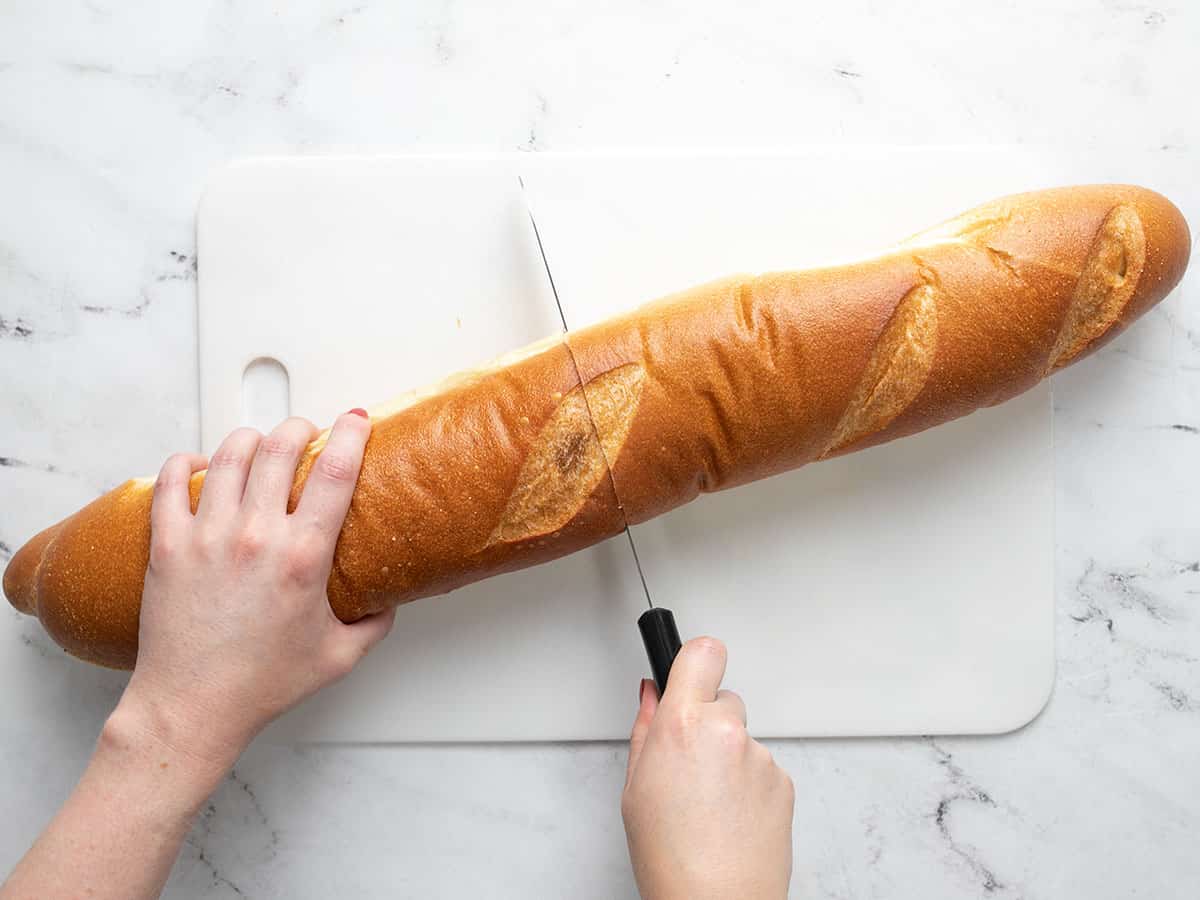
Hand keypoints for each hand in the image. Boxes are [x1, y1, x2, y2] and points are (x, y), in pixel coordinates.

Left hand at [117, 411, 395, 772]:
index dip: (351, 434)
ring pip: (230, 454)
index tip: (356, 420)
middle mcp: (255, 536)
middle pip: (280, 447)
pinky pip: (171, 481)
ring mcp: (207, 536)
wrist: (192, 707)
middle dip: (300, 428)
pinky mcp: (167, 545)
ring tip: (259, 446)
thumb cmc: (261, 685)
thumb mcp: (339, 657)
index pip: (335, 472)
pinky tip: (200, 465)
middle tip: (307, 434)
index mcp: (302, 557)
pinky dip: (188, 462)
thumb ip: (374, 624)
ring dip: (250, 439)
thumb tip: (386, 600)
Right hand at [622, 638, 794, 899]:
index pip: (703, 651)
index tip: (691, 669)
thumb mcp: (635, 787)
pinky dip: (749, 784)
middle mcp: (726, 730)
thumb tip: (652, 695)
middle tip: (690, 763)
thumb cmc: (670, 857)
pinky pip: (762, 766)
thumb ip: (646, 729)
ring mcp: (760, 756)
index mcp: (682, 724)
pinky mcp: (784, 780)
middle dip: (708, 720)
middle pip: (723, 697)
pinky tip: (731, 816)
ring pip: (743, 736)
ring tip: (709, 804)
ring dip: (729, 757)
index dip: (696, 660)